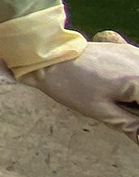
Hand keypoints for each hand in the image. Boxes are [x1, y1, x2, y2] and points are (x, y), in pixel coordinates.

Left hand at [22, 32, 138, 143]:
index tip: (131, 126)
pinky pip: (137, 70)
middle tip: (123, 116)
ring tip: (120, 104)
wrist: (47, 57)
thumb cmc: (71, 85)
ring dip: (134, 97)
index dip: (137, 119)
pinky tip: (121, 92)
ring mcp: (134, 53)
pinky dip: (133, 85)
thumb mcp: (102, 112)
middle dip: (135, 108)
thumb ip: (131, 125)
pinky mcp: (126, 50)